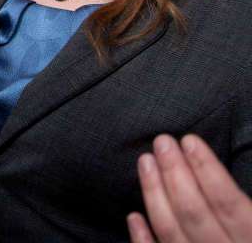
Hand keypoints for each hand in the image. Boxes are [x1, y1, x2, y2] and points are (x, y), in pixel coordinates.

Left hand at [128, 134, 251, 242]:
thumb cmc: (247, 232)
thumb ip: (243, 200)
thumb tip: (215, 168)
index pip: (228, 202)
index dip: (208, 170)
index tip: (189, 141)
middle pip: (194, 212)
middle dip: (175, 173)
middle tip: (162, 143)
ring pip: (170, 230)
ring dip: (154, 194)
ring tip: (145, 161)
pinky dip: (142, 238)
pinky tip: (133, 216)